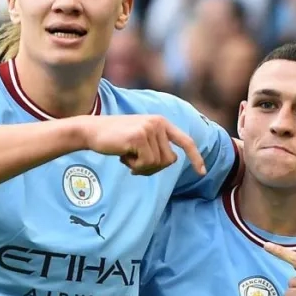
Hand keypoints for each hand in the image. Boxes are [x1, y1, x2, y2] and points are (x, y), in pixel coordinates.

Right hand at [77, 115, 205, 175]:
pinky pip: (146, 163)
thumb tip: (172, 160)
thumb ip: (157, 147)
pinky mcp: (139, 137)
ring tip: (128, 157)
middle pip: (169, 160)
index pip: (186, 141)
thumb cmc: (116, 139)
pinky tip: (123, 156)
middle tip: (135, 163)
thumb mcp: (141, 140)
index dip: (195, 157)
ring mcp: (149, 128)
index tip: (202, 172)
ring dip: (142, 167)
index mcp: (162, 122)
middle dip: (153, 168)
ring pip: (158, 163)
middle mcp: (159, 123)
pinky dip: (135, 166)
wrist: (93, 132)